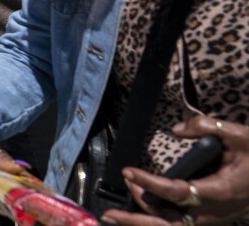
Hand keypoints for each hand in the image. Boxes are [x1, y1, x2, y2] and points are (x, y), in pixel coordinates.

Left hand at [101, 116, 248, 224]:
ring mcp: (210, 219)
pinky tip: (138, 212)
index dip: (149, 183)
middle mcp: (212, 212)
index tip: (127, 171)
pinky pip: (177, 224)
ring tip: (118, 212)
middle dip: (136, 222)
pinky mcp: (208, 219)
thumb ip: (207, 128)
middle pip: (168, 224)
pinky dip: (156, 220)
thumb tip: (178, 129)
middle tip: (109, 215)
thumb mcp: (240, 136)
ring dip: (144, 221)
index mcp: (219, 192)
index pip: (177, 191)